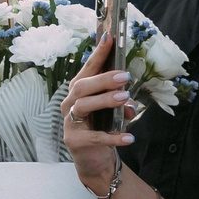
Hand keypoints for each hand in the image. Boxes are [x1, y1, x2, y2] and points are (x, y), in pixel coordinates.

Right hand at [59, 34, 137, 194]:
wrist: (95, 161)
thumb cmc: (102, 129)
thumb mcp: (115, 113)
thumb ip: (122, 104)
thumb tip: (128, 101)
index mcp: (79, 92)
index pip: (87, 69)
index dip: (98, 54)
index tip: (109, 38)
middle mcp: (70, 104)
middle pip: (82, 86)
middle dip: (103, 79)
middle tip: (124, 76)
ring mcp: (70, 123)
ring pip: (83, 106)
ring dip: (104, 100)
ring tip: (125, 98)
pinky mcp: (75, 141)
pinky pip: (94, 137)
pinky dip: (113, 137)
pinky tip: (129, 137)